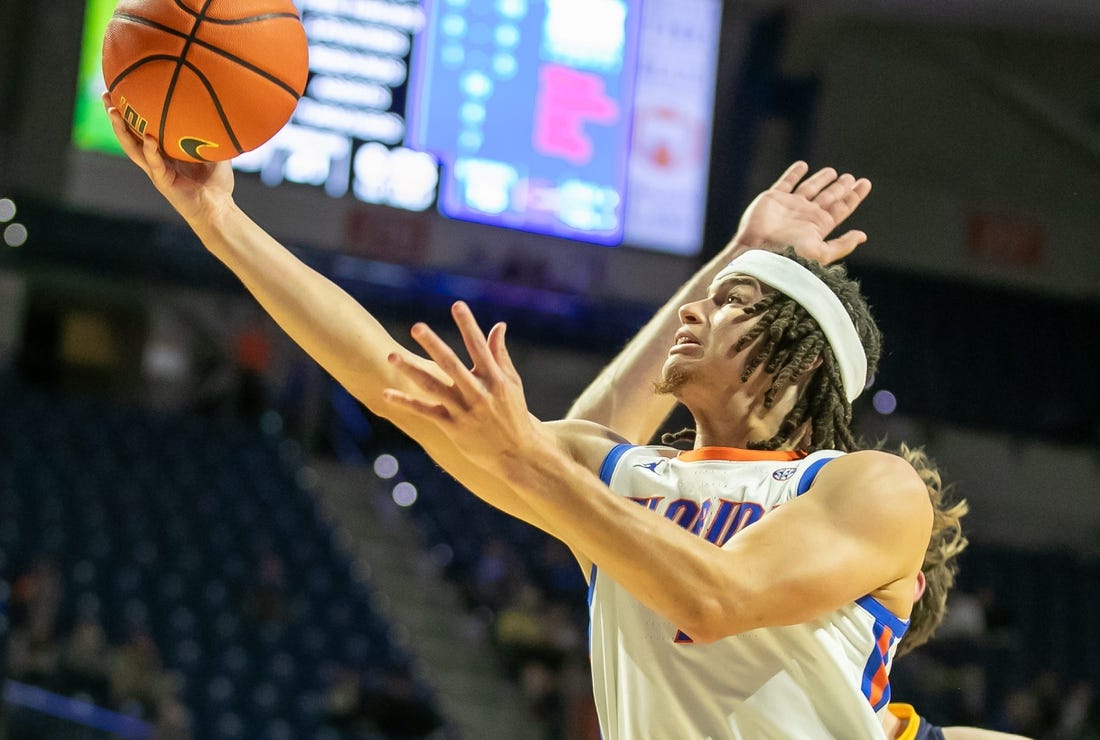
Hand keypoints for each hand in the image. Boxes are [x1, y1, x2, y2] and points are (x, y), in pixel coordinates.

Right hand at [102, 92, 234, 225]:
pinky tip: (148, 139)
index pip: (142, 127)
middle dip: (115, 115)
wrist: (219, 209)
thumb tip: (223, 108)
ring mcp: (157, 170)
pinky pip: (154, 164)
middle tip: (106, 93)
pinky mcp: (163, 182)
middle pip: (129, 134)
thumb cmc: (217, 182)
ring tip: (112, 111)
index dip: (131, 110)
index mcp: (164, 150)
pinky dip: (151, 151)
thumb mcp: (217, 151)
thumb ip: (215, 133)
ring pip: (132, 148)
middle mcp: (156, 159)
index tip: (122, 88)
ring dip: (121, 130)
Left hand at [381, 302, 548, 469]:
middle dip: (434, 345)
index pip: (479, 347)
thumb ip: (501, 354)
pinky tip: (386, 394)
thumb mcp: (512, 384)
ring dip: (411, 371)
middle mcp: (479, 393)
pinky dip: (406, 403)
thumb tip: (499, 325)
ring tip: (391, 356)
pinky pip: (426, 412)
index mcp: (495, 379)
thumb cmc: (514, 415)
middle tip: (417, 327)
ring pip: (433, 387)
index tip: (457, 304)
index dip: (468, 325)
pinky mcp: (453, 427)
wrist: (517, 455)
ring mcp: (465, 411)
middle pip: (452, 365)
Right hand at [729, 161, 871, 264]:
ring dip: (821, 179)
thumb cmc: (789, 256)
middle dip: (841, 187)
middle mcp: (806, 214)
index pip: (842, 208)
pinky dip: (794, 173)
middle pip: (829, 197)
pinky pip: (786, 182)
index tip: (865, 184)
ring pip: (810, 188)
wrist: (758, 252)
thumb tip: (863, 236)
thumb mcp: (821, 253)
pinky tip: (803, 166)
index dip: (854, 196)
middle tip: (851, 178)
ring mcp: (790, 205)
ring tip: (833, 172)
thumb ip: (842, 245)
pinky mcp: (773, 198)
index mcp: (819, 226)